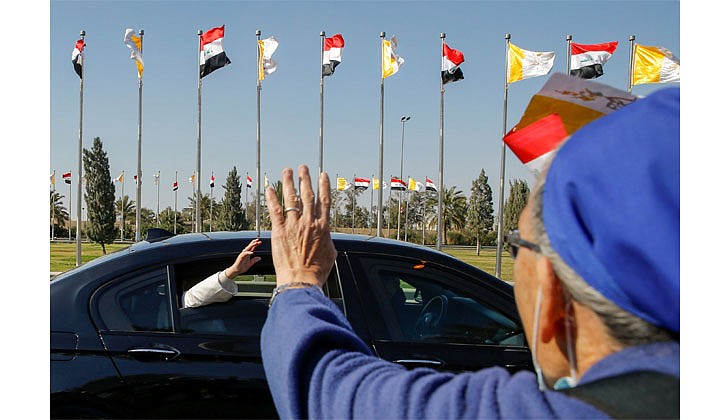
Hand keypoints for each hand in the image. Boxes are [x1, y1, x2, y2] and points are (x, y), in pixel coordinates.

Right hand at [224, 238, 262, 278]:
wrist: (237, 271)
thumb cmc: (242, 267)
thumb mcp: (250, 263)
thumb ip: (254, 260)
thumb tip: (260, 258)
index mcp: (247, 254)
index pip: (252, 248)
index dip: (255, 244)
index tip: (260, 242)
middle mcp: (245, 253)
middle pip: (249, 246)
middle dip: (254, 243)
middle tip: (258, 240)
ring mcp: (242, 255)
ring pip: (247, 248)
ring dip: (251, 245)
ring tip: (256, 243)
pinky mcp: (240, 257)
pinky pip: (245, 254)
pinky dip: (248, 253)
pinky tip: (252, 252)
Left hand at [265, 164, 336, 286]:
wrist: (301, 281)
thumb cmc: (316, 272)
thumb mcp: (330, 254)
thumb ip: (327, 241)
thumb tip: (327, 236)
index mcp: (322, 227)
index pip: (324, 201)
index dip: (323, 186)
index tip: (322, 175)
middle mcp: (309, 222)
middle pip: (307, 195)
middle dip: (305, 179)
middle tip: (303, 168)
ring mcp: (293, 225)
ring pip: (291, 199)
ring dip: (289, 183)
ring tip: (287, 171)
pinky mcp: (279, 231)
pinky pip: (275, 211)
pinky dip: (272, 198)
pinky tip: (270, 188)